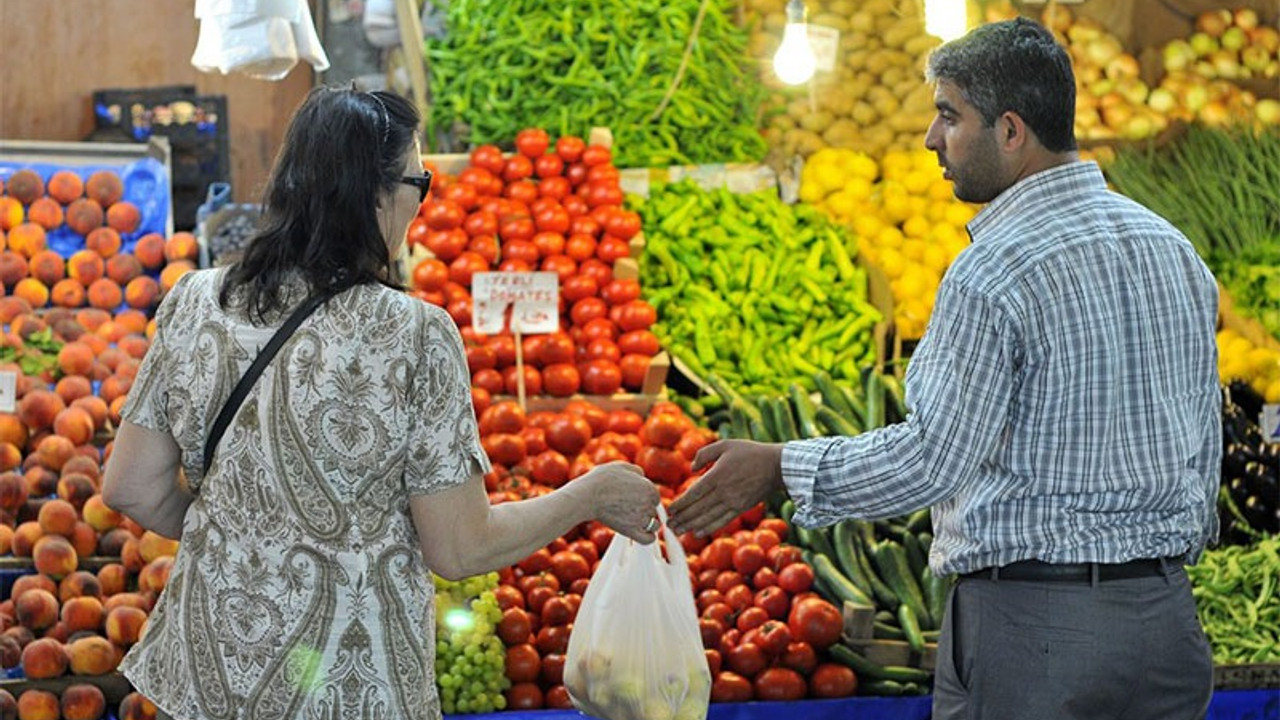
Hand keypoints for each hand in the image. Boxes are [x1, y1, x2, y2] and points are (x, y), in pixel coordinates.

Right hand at [581, 461, 661, 544]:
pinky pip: (649, 539)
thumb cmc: (601, 480)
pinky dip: (647, 538)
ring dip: (646, 524)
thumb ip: (636, 471)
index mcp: (649, 488)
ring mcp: (640, 519)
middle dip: (643, 510)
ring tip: (631, 520)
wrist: (587, 496)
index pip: (654, 497)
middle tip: (626, 508)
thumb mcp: (620, 466)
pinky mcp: (631, 532)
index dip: (645, 498)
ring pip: (653, 525)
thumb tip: (642, 477)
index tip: (632, 500)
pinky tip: (639, 533)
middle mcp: (648, 504)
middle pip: (653, 511)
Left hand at [667, 440, 783, 536]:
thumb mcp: (724, 445)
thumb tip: (692, 469)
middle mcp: (723, 491)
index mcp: (716, 475)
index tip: (668, 510)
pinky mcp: (741, 508)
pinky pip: (722, 521)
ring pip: (707, 518)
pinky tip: (697, 533)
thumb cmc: (749, 452)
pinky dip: (708, 528)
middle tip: (668, 525)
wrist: (776, 465)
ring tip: (677, 531)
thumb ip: (704, 454)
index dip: (679, 504)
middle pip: (697, 509)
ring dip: (690, 526)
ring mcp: (732, 502)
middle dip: (681, 518)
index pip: (693, 494)